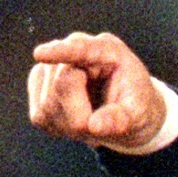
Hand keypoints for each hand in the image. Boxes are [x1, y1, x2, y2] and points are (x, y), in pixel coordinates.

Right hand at [26, 32, 176, 155]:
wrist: (124, 108)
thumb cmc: (134, 103)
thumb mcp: (139, 112)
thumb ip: (121, 119)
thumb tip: (94, 126)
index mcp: (107, 49)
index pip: (80, 49)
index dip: (59, 51)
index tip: (41, 54)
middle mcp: (75, 50)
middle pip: (61, 84)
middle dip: (79, 116)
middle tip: (99, 126)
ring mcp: (52, 66)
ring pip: (47, 104)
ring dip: (70, 125)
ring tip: (91, 121)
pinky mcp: (38, 86)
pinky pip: (39, 116)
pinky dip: (60, 128)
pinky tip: (75, 120)